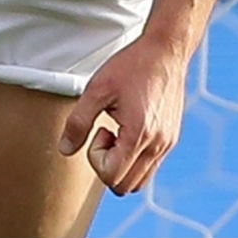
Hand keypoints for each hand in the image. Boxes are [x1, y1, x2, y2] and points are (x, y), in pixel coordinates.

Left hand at [59, 34, 187, 195]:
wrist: (166, 51)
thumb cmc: (131, 66)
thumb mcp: (96, 90)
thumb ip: (78, 123)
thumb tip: (65, 150)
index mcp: (139, 134)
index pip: (112, 175)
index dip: (96, 157)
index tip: (100, 129)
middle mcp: (157, 144)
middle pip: (125, 186)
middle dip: (107, 166)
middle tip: (106, 134)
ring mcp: (167, 143)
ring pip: (139, 181)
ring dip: (121, 166)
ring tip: (118, 135)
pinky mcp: (171, 138)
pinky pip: (151, 166)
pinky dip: (134, 159)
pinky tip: (129, 130)